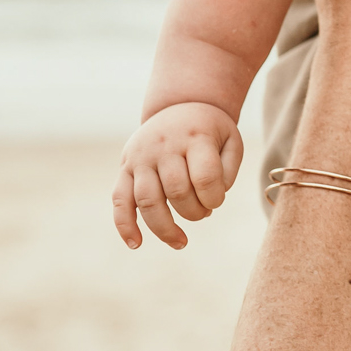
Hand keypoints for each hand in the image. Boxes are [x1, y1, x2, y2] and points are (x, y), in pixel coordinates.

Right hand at [112, 101, 243, 249]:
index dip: (214, 199)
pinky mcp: (125, 167)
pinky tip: (137, 243)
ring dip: (165, 228)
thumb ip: (227, 172)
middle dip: (194, 212)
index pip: (204, 177)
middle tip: (204, 212)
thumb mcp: (231, 141)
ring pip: (147, 200)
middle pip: (176, 191)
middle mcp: (164, 145)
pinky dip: (125, 225)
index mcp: (194, 136)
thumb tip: (208, 202)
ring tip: (181, 242)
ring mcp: (141, 157)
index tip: (216, 201)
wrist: (180, 106)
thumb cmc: (210, 132)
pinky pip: (119, 199)